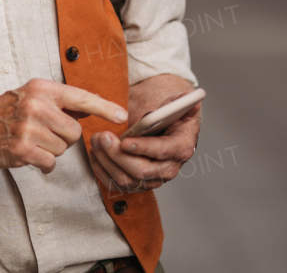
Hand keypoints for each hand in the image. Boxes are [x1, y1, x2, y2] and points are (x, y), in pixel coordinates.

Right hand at [0, 79, 127, 173]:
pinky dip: (43, 164)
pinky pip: (50, 162)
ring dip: (50, 150)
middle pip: (74, 132)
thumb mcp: (31, 97)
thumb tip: (91, 108)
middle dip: (63, 138)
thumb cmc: (4, 113)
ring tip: (31, 141)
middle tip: (42, 134)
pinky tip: (27, 155)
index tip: (122, 115)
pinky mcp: (23, 149)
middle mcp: (36, 105)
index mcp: (41, 88)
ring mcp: (29, 127)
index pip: (80, 97)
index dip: (104, 107)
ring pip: (63, 148)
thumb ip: (60, 102)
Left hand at [88, 74, 200, 193]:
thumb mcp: (177, 105)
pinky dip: (102, 171)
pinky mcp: (137, 183)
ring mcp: (152, 179)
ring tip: (96, 141)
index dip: (143, 147)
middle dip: (118, 155)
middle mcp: (168, 169)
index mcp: (181, 148)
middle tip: (102, 137)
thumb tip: (191, 101)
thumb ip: (183, 102)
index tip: (125, 142)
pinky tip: (95, 154)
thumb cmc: (169, 115)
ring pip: (127, 180)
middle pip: (141, 170)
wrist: (162, 127)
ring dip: (107, 161)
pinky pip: (117, 185)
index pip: (162, 151)